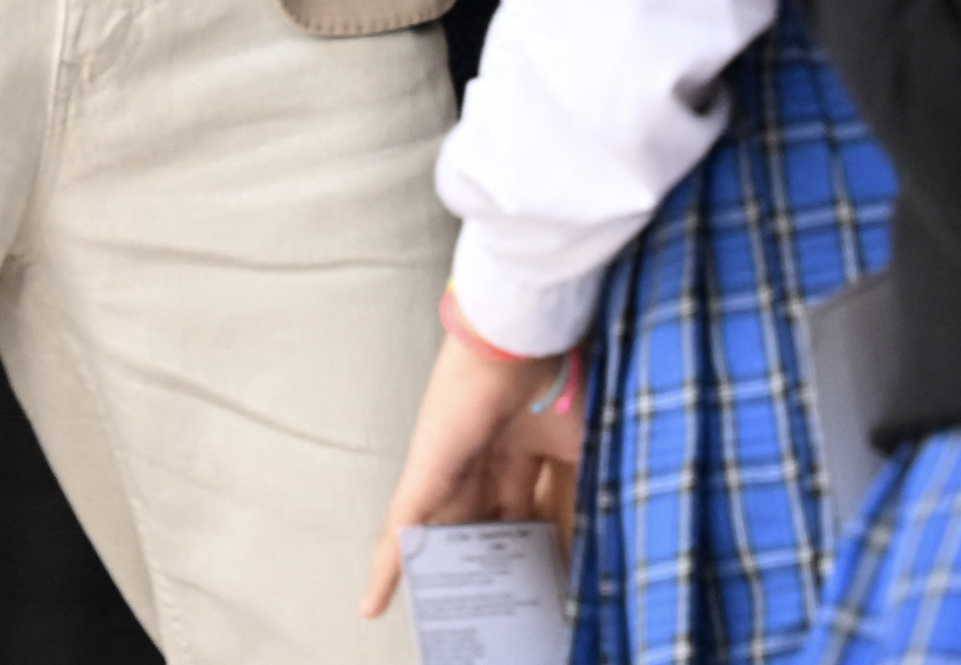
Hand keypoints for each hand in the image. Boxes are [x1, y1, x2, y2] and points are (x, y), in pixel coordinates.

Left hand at [358, 327, 583, 616]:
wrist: (528, 341)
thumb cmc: (563, 379)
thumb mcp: (583, 454)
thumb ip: (578, 500)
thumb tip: (586, 550)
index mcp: (527, 448)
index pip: (527, 513)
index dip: (535, 549)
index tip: (544, 583)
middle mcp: (487, 459)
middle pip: (485, 528)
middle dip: (495, 568)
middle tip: (504, 608)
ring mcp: (453, 467)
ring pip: (445, 536)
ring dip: (450, 576)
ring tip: (455, 618)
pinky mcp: (426, 474)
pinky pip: (402, 529)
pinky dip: (388, 568)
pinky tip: (374, 603)